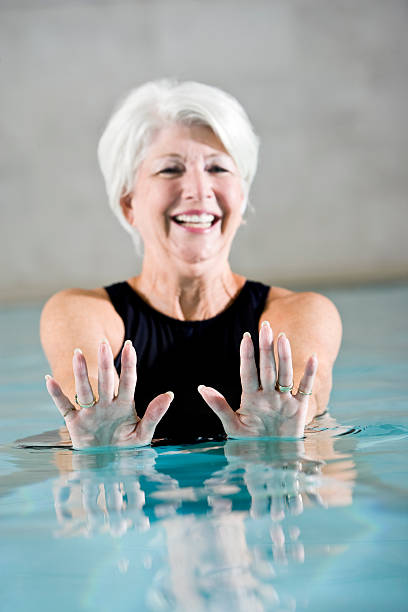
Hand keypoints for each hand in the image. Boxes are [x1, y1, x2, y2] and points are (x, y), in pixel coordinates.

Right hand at [45, 339, 173, 448]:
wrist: (109, 468)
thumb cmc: (127, 449)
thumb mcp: (143, 434)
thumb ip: (154, 414)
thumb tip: (169, 394)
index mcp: (125, 406)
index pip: (128, 381)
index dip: (129, 364)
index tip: (130, 346)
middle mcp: (107, 405)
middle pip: (106, 381)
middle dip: (105, 362)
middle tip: (103, 343)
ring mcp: (90, 413)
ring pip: (85, 389)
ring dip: (81, 372)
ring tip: (78, 353)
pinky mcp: (75, 423)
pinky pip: (64, 406)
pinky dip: (56, 394)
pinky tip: (49, 379)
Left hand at [198, 321, 316, 438]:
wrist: (270, 461)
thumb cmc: (249, 444)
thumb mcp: (232, 426)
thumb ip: (219, 406)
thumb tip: (201, 388)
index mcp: (250, 397)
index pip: (248, 372)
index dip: (247, 355)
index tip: (246, 337)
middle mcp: (268, 395)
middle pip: (266, 368)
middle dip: (265, 347)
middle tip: (265, 326)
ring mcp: (284, 400)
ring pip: (284, 373)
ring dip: (283, 356)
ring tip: (282, 336)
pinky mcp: (299, 409)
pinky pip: (305, 388)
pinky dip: (309, 374)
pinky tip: (312, 357)